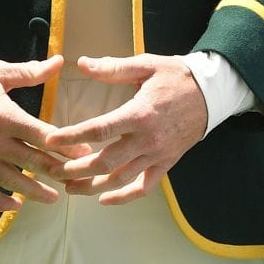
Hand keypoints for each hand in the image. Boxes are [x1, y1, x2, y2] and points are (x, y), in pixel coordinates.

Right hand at [0, 55, 73, 212]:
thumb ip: (30, 71)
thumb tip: (59, 62)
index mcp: (4, 115)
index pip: (42, 135)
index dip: (64, 146)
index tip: (83, 154)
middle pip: (30, 161)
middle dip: (55, 171)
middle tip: (75, 179)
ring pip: (10, 180)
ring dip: (33, 190)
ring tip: (53, 197)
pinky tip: (15, 207)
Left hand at [45, 55, 210, 205]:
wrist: (212, 92)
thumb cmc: (177, 76)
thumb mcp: (147, 64)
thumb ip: (114, 68)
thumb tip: (82, 64)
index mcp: (139, 113)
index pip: (99, 130)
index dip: (72, 137)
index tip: (50, 141)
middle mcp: (147, 139)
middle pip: (106, 162)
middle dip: (76, 170)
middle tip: (54, 170)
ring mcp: (158, 154)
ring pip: (121, 179)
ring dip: (93, 187)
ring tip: (70, 188)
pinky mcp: (167, 163)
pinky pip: (144, 187)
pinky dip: (124, 197)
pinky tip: (104, 199)